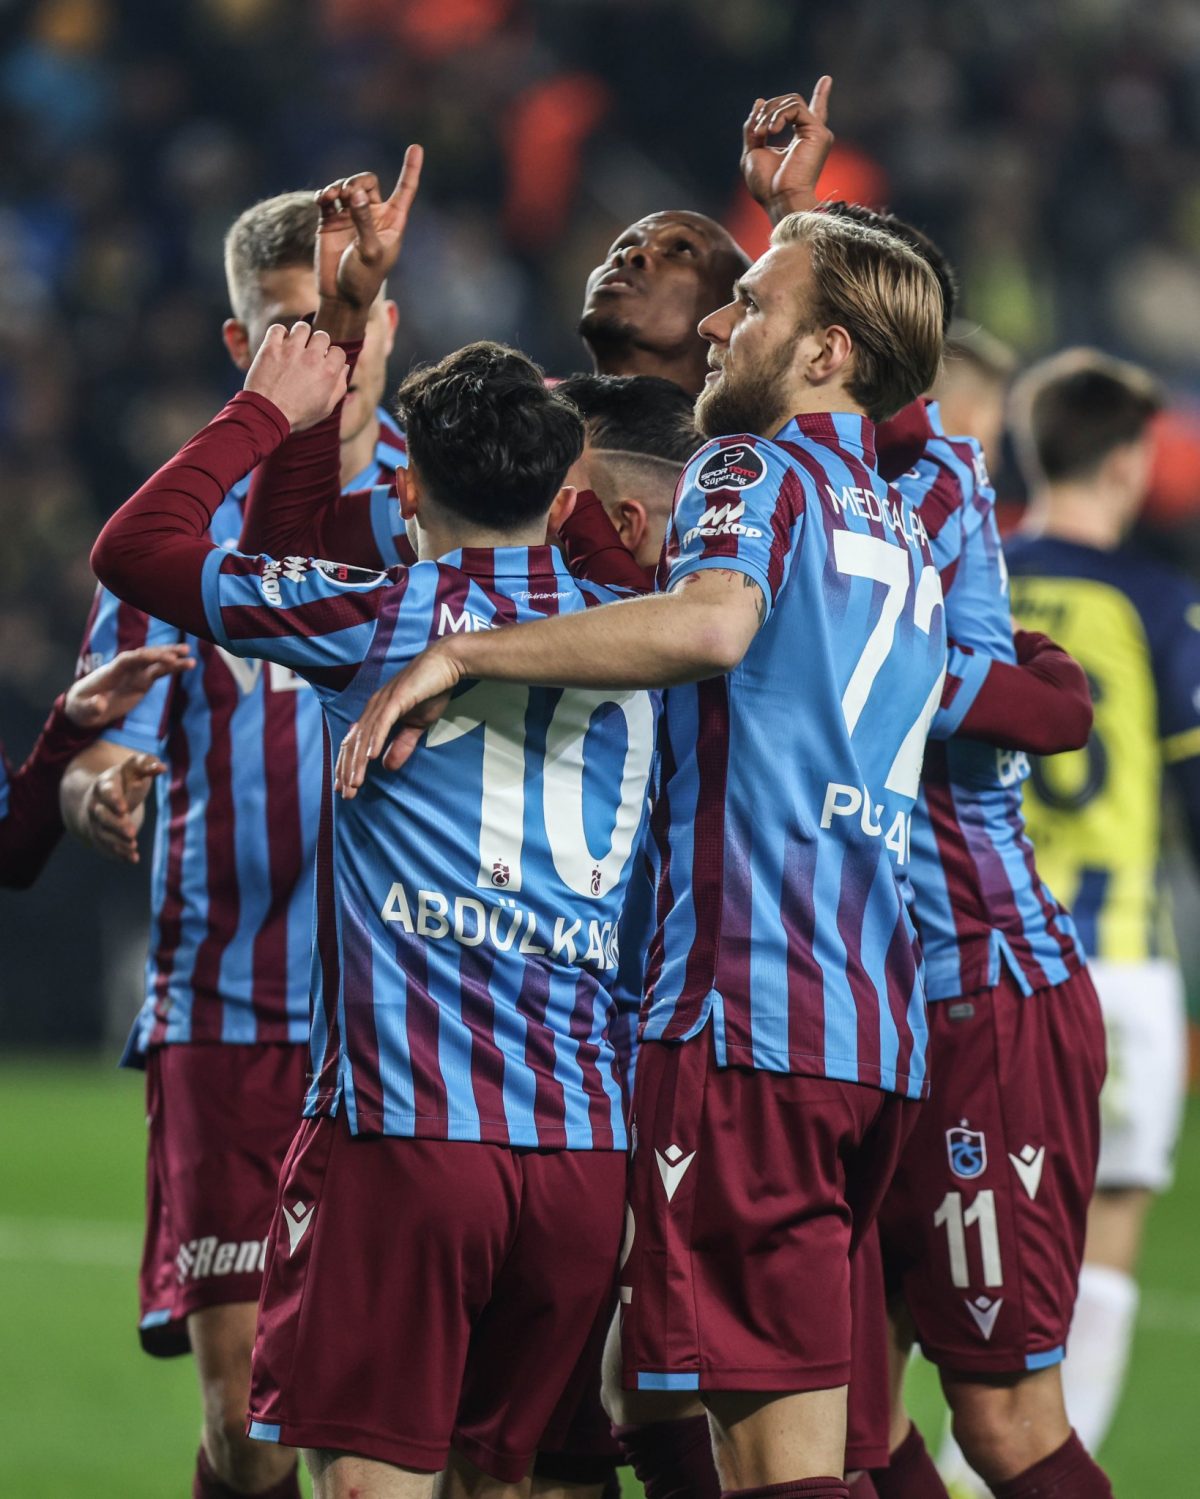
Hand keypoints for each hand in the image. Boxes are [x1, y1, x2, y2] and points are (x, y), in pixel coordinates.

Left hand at [65, 644, 192, 729]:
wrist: (84, 707)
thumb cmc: (81, 708)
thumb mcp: (82, 710)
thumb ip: (91, 707)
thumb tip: (100, 703)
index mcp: (110, 672)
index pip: (127, 660)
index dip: (142, 657)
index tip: (159, 657)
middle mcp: (124, 670)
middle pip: (144, 656)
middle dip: (161, 654)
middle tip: (181, 653)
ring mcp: (134, 675)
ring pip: (154, 663)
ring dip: (171, 658)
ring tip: (190, 657)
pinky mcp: (141, 683)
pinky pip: (158, 673)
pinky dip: (171, 669)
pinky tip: (186, 665)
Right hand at [82, 752, 162, 863]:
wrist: (103, 797)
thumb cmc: (124, 780)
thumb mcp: (133, 768)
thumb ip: (147, 763)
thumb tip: (162, 767)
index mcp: (103, 785)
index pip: (106, 792)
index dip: (114, 800)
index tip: (125, 808)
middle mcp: (96, 804)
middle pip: (102, 816)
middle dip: (116, 825)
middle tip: (132, 833)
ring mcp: (96, 822)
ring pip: (103, 834)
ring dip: (117, 842)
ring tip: (133, 845)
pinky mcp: (101, 836)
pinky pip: (107, 847)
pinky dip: (119, 854)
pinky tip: (133, 859)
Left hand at [244, 322, 349, 430]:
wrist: (266, 415)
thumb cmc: (297, 416)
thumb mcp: (325, 408)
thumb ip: (339, 387)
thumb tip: (344, 367)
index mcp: (328, 372)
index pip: (339, 351)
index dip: (332, 358)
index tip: (324, 364)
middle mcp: (312, 358)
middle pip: (322, 336)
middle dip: (318, 345)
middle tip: (309, 355)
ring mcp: (290, 350)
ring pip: (302, 328)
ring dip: (300, 335)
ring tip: (295, 346)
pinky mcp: (271, 348)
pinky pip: (277, 328)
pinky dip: (279, 334)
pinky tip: (279, 344)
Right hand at [315, 146, 423, 313]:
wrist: (340, 295)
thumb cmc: (363, 280)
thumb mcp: (369, 252)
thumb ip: (364, 222)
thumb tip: (356, 194)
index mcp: (392, 222)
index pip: (405, 190)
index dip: (411, 169)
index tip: (416, 147)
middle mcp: (373, 215)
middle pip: (368, 181)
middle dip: (358, 182)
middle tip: (348, 194)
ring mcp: (351, 216)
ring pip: (348, 187)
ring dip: (339, 186)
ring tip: (331, 197)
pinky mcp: (331, 220)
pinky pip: (329, 196)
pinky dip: (325, 194)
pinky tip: (322, 200)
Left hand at [335, 643, 463, 798]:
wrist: (447, 665)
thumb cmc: (431, 691)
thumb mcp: (417, 725)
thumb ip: (402, 744)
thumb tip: (386, 767)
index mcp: (376, 713)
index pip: (355, 743)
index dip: (347, 765)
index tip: (343, 787)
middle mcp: (374, 707)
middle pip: (355, 743)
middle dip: (348, 770)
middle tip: (346, 794)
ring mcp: (384, 701)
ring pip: (366, 736)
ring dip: (359, 761)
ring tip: (355, 782)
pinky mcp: (397, 697)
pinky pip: (383, 722)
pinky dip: (376, 739)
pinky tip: (371, 757)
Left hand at [741, 78, 833, 223]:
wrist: (780, 200)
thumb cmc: (767, 186)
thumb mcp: (753, 152)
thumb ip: (754, 128)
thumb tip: (760, 101)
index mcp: (800, 141)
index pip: (811, 114)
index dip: (820, 96)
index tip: (827, 80)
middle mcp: (812, 136)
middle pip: (790, 103)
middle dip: (767, 111)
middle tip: (756, 132)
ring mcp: (818, 133)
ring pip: (792, 101)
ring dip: (769, 114)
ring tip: (761, 134)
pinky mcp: (818, 132)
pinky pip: (795, 107)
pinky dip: (778, 115)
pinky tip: (770, 132)